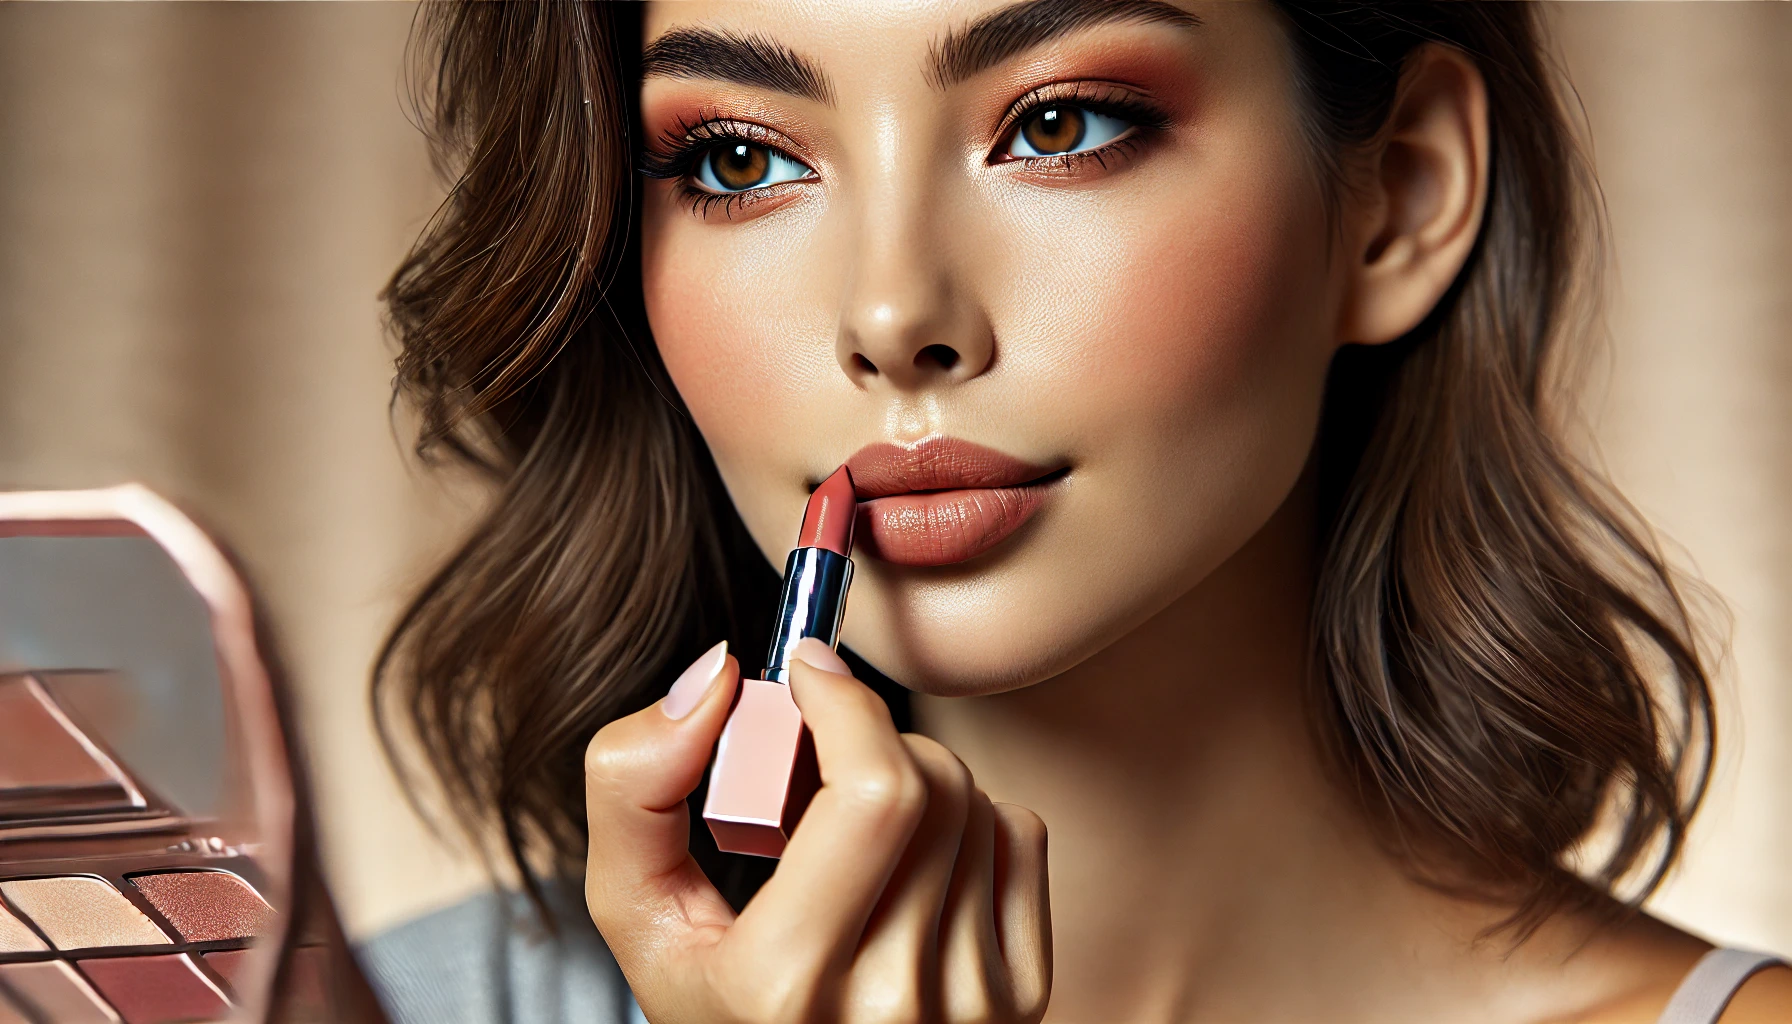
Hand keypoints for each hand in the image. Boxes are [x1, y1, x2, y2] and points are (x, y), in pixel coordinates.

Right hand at [584, 638, 1050, 1022]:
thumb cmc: (718, 1006)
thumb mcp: (639, 918)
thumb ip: (634, 791)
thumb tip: (716, 676)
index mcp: (789, 983)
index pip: (875, 789)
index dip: (846, 700)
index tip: (808, 670)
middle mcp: (894, 1003)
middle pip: (931, 781)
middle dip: (869, 735)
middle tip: (813, 758)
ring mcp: (970, 1005)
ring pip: (974, 801)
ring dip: (912, 776)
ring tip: (850, 825)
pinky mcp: (1019, 997)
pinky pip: (1018, 839)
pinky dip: (965, 820)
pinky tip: (907, 862)